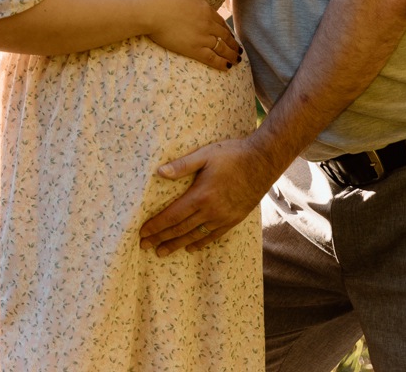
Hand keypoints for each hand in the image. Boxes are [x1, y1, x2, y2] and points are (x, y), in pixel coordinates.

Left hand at [139, 136, 275, 255]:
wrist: (263, 161)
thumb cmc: (233, 154)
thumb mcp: (206, 154)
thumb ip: (183, 165)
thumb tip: (159, 172)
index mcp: (201, 195)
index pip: (172, 216)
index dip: (156, 226)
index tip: (142, 233)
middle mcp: (210, 211)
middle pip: (180, 229)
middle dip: (161, 238)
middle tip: (144, 246)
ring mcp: (223, 217)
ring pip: (194, 236)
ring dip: (176, 245)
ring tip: (162, 252)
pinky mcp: (233, 219)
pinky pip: (212, 236)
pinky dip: (199, 243)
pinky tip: (190, 248)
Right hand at [147, 0, 240, 69]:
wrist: (155, 11)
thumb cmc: (164, 0)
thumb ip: (193, 2)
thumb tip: (193, 5)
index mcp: (206, 9)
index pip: (220, 22)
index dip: (227, 30)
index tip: (230, 36)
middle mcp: (208, 23)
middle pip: (225, 36)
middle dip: (233, 44)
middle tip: (238, 50)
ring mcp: (203, 37)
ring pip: (222, 47)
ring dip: (231, 54)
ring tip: (237, 60)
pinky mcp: (194, 49)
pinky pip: (212, 58)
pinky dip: (221, 63)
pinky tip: (227, 67)